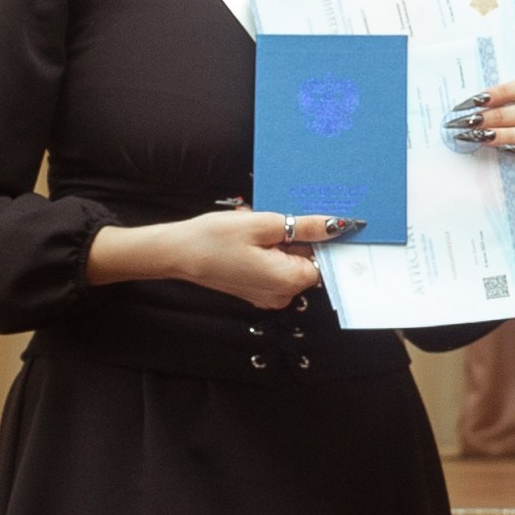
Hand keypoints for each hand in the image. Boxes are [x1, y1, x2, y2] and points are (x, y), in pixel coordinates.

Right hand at [87, 208, 360, 309]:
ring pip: (289, 261)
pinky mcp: (257, 292)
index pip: (325, 260)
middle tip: (269, 220)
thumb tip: (337, 226)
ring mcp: (269, 296)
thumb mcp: (263, 224)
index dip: (319, 238)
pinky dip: (268, 250)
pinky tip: (248, 238)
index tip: (307, 218)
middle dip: (294, 236)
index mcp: (289, 281)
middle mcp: (283, 295)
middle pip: (308, 261)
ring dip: (279, 241)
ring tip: (253, 227)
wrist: (177, 254)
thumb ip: (305, 226)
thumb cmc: (214, 239)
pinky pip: (275, 267)